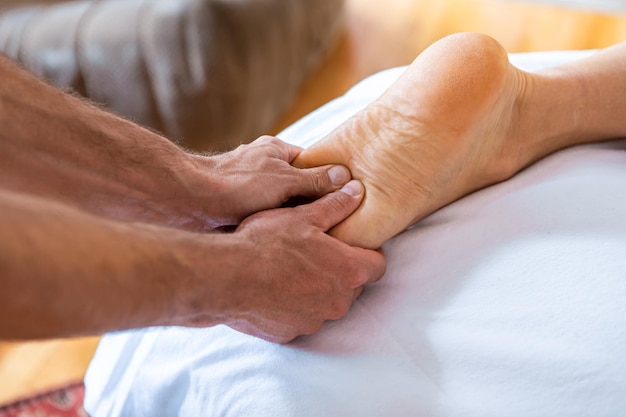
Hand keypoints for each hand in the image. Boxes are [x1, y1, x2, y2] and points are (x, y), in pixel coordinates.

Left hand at [195, 135, 351, 227]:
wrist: (189, 201)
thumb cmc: (236, 184)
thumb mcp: (284, 181)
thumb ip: (314, 180)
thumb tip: (345, 177)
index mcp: (276, 151)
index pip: (312, 165)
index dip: (328, 184)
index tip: (343, 202)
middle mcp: (263, 165)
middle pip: (297, 185)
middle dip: (309, 203)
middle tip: (330, 224)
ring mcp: (249, 186)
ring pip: (281, 203)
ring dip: (290, 217)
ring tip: (309, 235)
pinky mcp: (237, 205)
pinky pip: (264, 215)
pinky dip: (273, 225)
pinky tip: (283, 239)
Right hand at [222, 180, 385, 342]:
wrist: (228, 277)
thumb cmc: (267, 243)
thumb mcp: (303, 216)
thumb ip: (335, 206)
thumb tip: (356, 192)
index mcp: (348, 271)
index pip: (377, 265)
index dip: (367, 252)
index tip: (351, 243)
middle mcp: (337, 302)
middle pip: (352, 286)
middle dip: (340, 270)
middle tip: (317, 252)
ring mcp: (314, 321)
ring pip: (326, 303)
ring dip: (317, 289)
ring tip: (292, 270)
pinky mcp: (290, 333)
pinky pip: (301, 317)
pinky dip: (294, 306)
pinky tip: (275, 289)